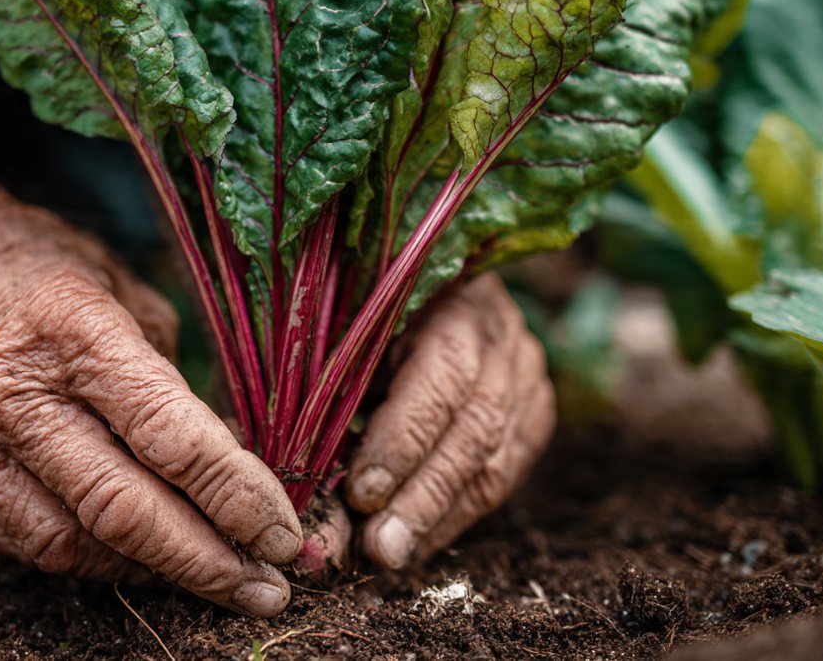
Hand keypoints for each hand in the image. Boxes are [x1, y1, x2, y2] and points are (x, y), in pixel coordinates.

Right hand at [0, 86, 299, 615]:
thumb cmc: (58, 278)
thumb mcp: (137, 301)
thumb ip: (185, 391)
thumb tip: (244, 478)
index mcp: (72, 327)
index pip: (169, 437)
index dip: (237, 497)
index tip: (287, 535)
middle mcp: (9, 389)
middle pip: (123, 508)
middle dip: (208, 560)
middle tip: (270, 589)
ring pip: (79, 544)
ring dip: (161, 571)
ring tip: (223, 578)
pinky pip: (38, 547)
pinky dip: (105, 560)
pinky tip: (153, 559)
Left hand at [345, 273, 555, 568]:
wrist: (416, 268)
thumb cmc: (351, 298)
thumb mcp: (329, 322)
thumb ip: (316, 387)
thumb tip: (289, 477)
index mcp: (449, 293)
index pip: (440, 379)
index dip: (402, 442)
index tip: (363, 493)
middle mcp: (499, 330)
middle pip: (474, 427)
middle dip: (423, 496)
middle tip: (381, 548)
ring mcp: (525, 367)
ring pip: (496, 456)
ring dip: (441, 514)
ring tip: (394, 554)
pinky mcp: (533, 402)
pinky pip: (507, 468)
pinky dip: (461, 510)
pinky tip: (423, 538)